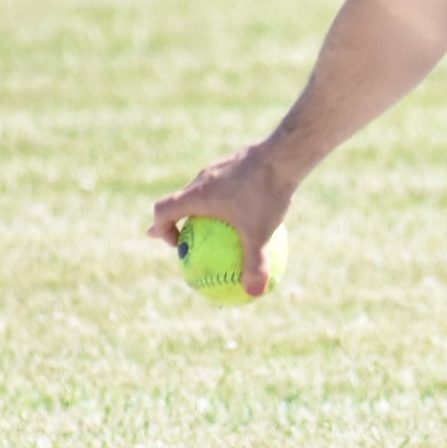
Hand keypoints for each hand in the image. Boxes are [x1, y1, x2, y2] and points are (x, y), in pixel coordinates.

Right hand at [147, 144, 296, 299]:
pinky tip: (256, 212)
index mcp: (198, 195)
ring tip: (224, 228)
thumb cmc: (266, 192)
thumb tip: (253, 294)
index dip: (161, 229)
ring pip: (204, 191)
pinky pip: (226, 184)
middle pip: (181, 201)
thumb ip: (255, 264)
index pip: (163, 210)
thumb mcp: (260, 233)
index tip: (177, 245)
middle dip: (182, 221)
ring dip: (206, 209)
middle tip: (192, 240)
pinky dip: (230, 200)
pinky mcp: (237, 161)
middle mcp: (202, 178)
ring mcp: (219, 167)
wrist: (285, 154)